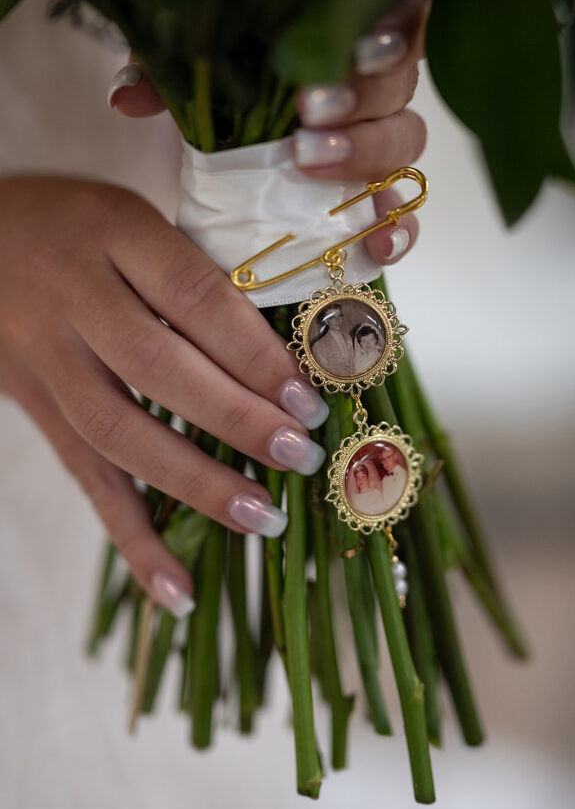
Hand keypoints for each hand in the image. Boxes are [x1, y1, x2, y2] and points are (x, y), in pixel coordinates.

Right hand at [0, 178, 333, 614]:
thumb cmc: (75, 224)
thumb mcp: (134, 217)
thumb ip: (196, 274)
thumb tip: (288, 355)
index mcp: (112, 231)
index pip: (193, 297)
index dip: (253, 352)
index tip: (307, 397)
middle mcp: (73, 295)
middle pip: (157, 369)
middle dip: (234, 419)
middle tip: (298, 456)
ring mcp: (46, 359)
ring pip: (118, 432)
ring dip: (194, 484)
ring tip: (261, 516)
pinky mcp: (35, 409)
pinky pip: (83, 479)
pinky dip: (132, 540)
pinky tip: (176, 590)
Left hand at [109, 0, 430, 263]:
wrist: (227, 160)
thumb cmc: (226, 99)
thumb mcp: (191, 70)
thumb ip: (164, 68)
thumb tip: (128, 97)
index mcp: (344, 41)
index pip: (390, 17)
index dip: (374, 34)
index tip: (322, 56)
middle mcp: (374, 91)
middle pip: (397, 85)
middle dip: (355, 97)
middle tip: (306, 113)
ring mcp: (381, 150)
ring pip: (404, 146)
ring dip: (365, 155)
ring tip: (309, 164)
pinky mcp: (376, 206)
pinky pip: (405, 218)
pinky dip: (398, 231)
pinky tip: (378, 242)